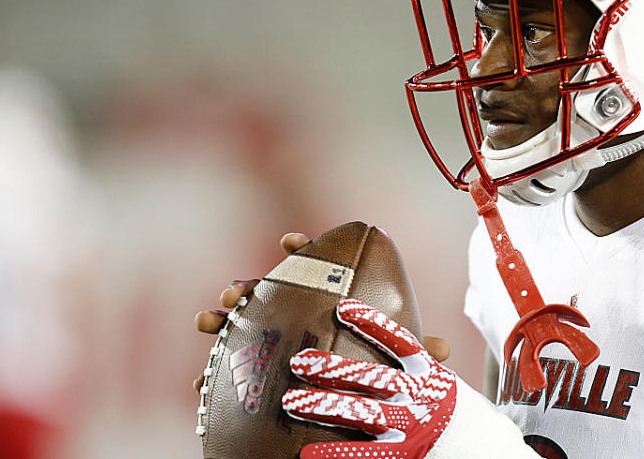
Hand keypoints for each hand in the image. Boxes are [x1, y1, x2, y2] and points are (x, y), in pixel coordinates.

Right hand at [192, 232, 450, 391]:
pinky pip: (227, 370)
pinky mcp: (255, 371)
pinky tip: (197, 380)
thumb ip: (411, 350)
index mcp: (325, 300)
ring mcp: (270, 340)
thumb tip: (445, 351)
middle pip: (266, 291)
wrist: (353, 402)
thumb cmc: (373, 366)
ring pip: (239, 324)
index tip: (289, 241)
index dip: (302, 249)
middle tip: (234, 290)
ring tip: (207, 319)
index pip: (312, 266)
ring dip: (220, 319)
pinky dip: (210, 373)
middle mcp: (293, 314)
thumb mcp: (393, 358)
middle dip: (247, 285)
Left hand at [282, 300, 539, 458]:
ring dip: (321, 405)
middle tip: (299, 360)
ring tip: (289, 401)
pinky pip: (362, 455)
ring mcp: (407, 425)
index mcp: (428, 373)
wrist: (484, 450)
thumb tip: (436, 343)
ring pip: (357, 412)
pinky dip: (333, 454)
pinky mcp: (401, 452)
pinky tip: (306, 454)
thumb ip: (430, 362)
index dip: (371, 323)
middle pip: (367, 376)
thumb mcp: (446, 383)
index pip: (398, 341)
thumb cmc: (456, 412)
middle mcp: (416, 396)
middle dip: (330, 367)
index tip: (341, 308)